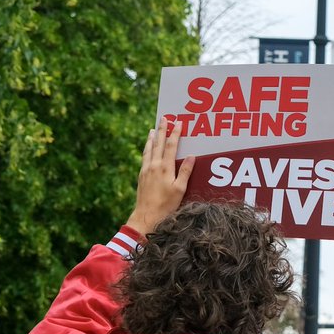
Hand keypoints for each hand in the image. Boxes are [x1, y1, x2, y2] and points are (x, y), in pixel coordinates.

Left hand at [126, 117, 194, 235]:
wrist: (146, 215)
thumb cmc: (166, 205)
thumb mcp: (180, 189)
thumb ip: (186, 172)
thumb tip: (192, 156)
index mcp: (165, 168)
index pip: (171, 146)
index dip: (175, 133)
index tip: (178, 123)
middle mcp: (154, 166)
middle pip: (159, 144)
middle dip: (162, 130)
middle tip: (164, 118)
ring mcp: (146, 170)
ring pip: (149, 149)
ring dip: (152, 138)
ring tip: (154, 129)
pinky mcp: (142, 175)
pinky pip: (144, 156)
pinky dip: (147, 148)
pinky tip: (147, 147)